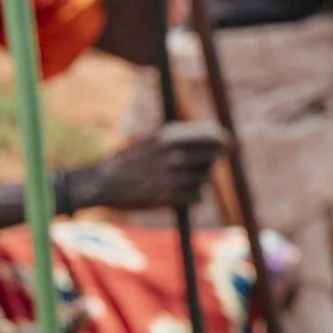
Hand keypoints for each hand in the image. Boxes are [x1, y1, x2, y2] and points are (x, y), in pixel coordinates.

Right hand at [79, 121, 226, 210]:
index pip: (212, 135)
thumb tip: (219, 138)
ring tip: (174, 181)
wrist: (103, 184)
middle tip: (198, 165)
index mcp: (169, 137)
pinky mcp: (171, 197)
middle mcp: (174, 155)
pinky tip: (174, 194)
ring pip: (205, 178)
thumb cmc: (130, 160)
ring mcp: (174, 177)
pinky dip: (191, 196)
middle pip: (214, 156)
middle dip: (209, 161)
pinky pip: (198, 196)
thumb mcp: (153, 140)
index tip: (229, 145)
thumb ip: (182, 138)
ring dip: (196, 181)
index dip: (224, 140)